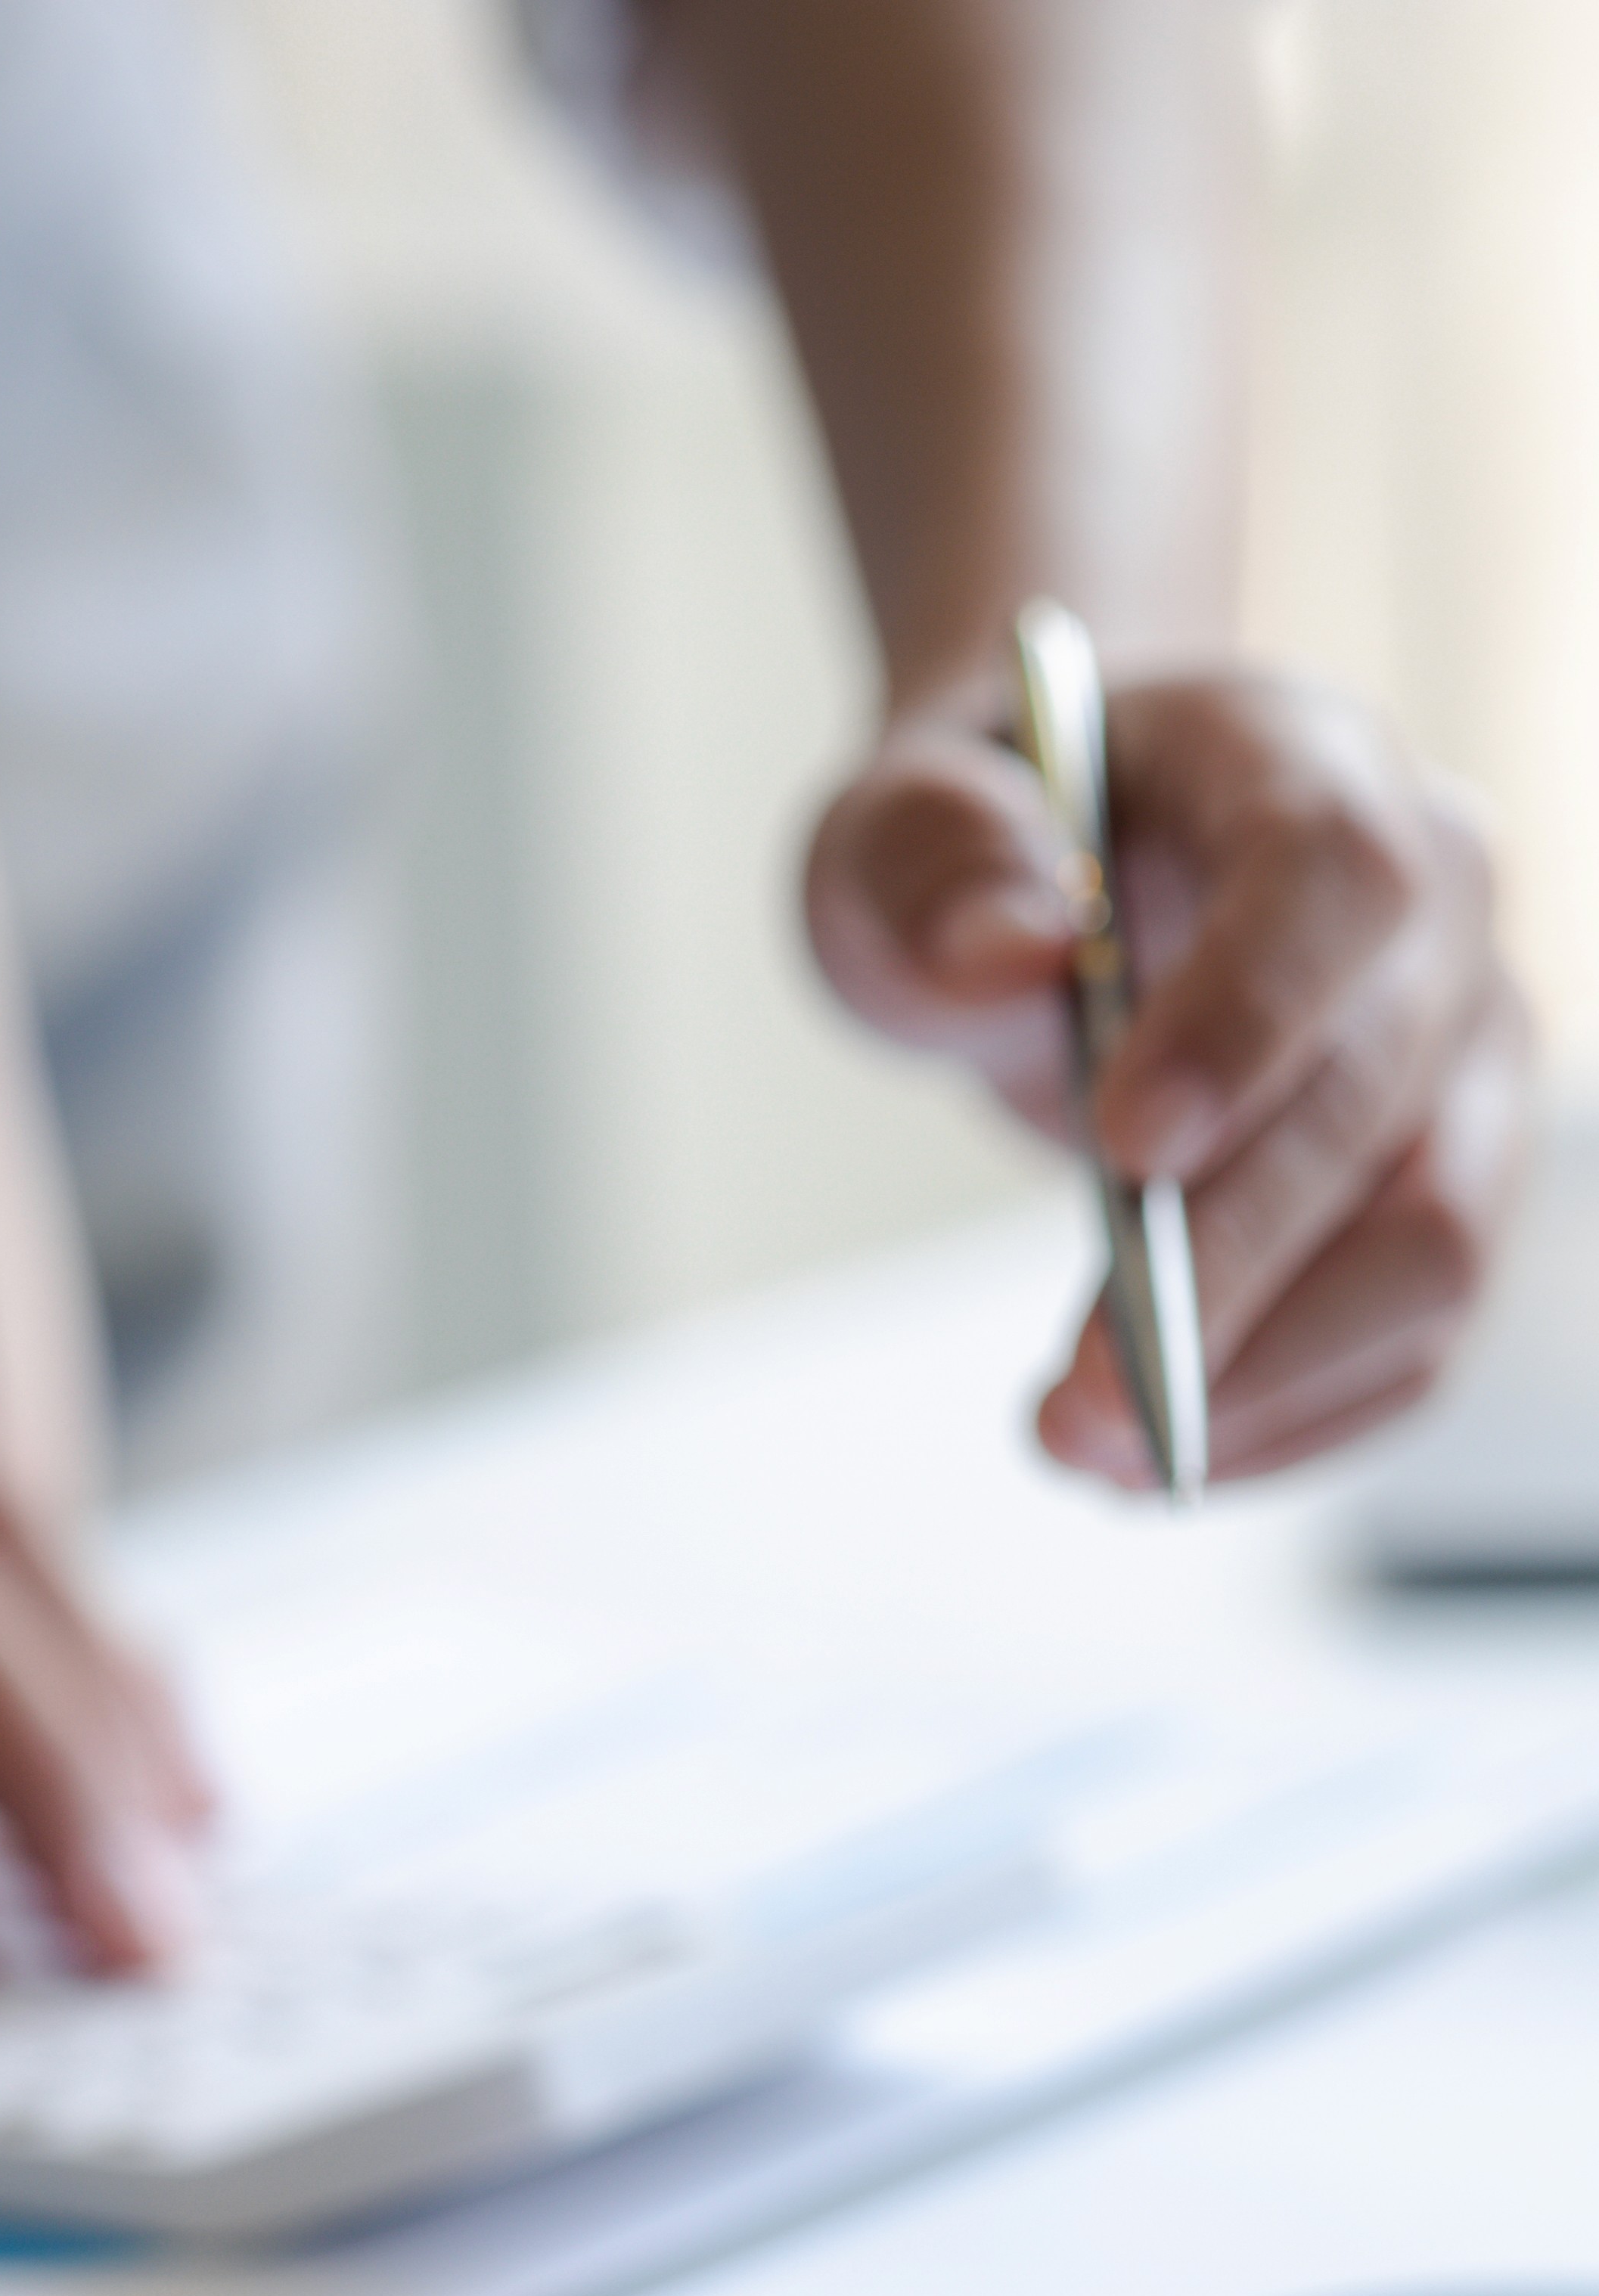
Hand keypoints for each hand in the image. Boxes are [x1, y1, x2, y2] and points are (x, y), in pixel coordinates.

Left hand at [806, 666, 1532, 1484]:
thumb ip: (933, 863)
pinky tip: (1158, 1463)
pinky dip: (1292, 1421)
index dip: (1249, 1016)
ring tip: (1095, 1450)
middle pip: (1373, 1104)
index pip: (1334, 879)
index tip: (1124, 1151)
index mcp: (1306, 768)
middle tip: (1075, 1403)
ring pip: (1435, 1247)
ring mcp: (1463, 1055)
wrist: (1069, 873)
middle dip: (1221, 1272)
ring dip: (1268, 1379)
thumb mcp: (897, 824)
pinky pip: (1412, 1338)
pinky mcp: (1449, 1183)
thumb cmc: (994, 843)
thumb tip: (1007, 948)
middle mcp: (1435, 904)